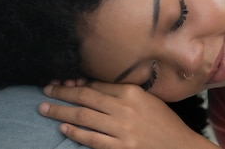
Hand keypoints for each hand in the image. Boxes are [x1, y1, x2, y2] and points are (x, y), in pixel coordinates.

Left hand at [39, 80, 216, 148]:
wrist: (180, 148)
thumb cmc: (165, 124)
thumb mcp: (148, 101)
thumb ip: (125, 94)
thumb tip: (96, 88)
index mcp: (133, 92)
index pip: (98, 84)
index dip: (77, 83)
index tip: (62, 82)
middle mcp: (125, 108)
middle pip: (86, 97)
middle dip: (62, 92)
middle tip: (46, 90)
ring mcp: (122, 129)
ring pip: (84, 116)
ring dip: (61, 111)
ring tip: (44, 108)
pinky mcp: (121, 148)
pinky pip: (92, 139)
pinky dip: (75, 132)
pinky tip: (63, 128)